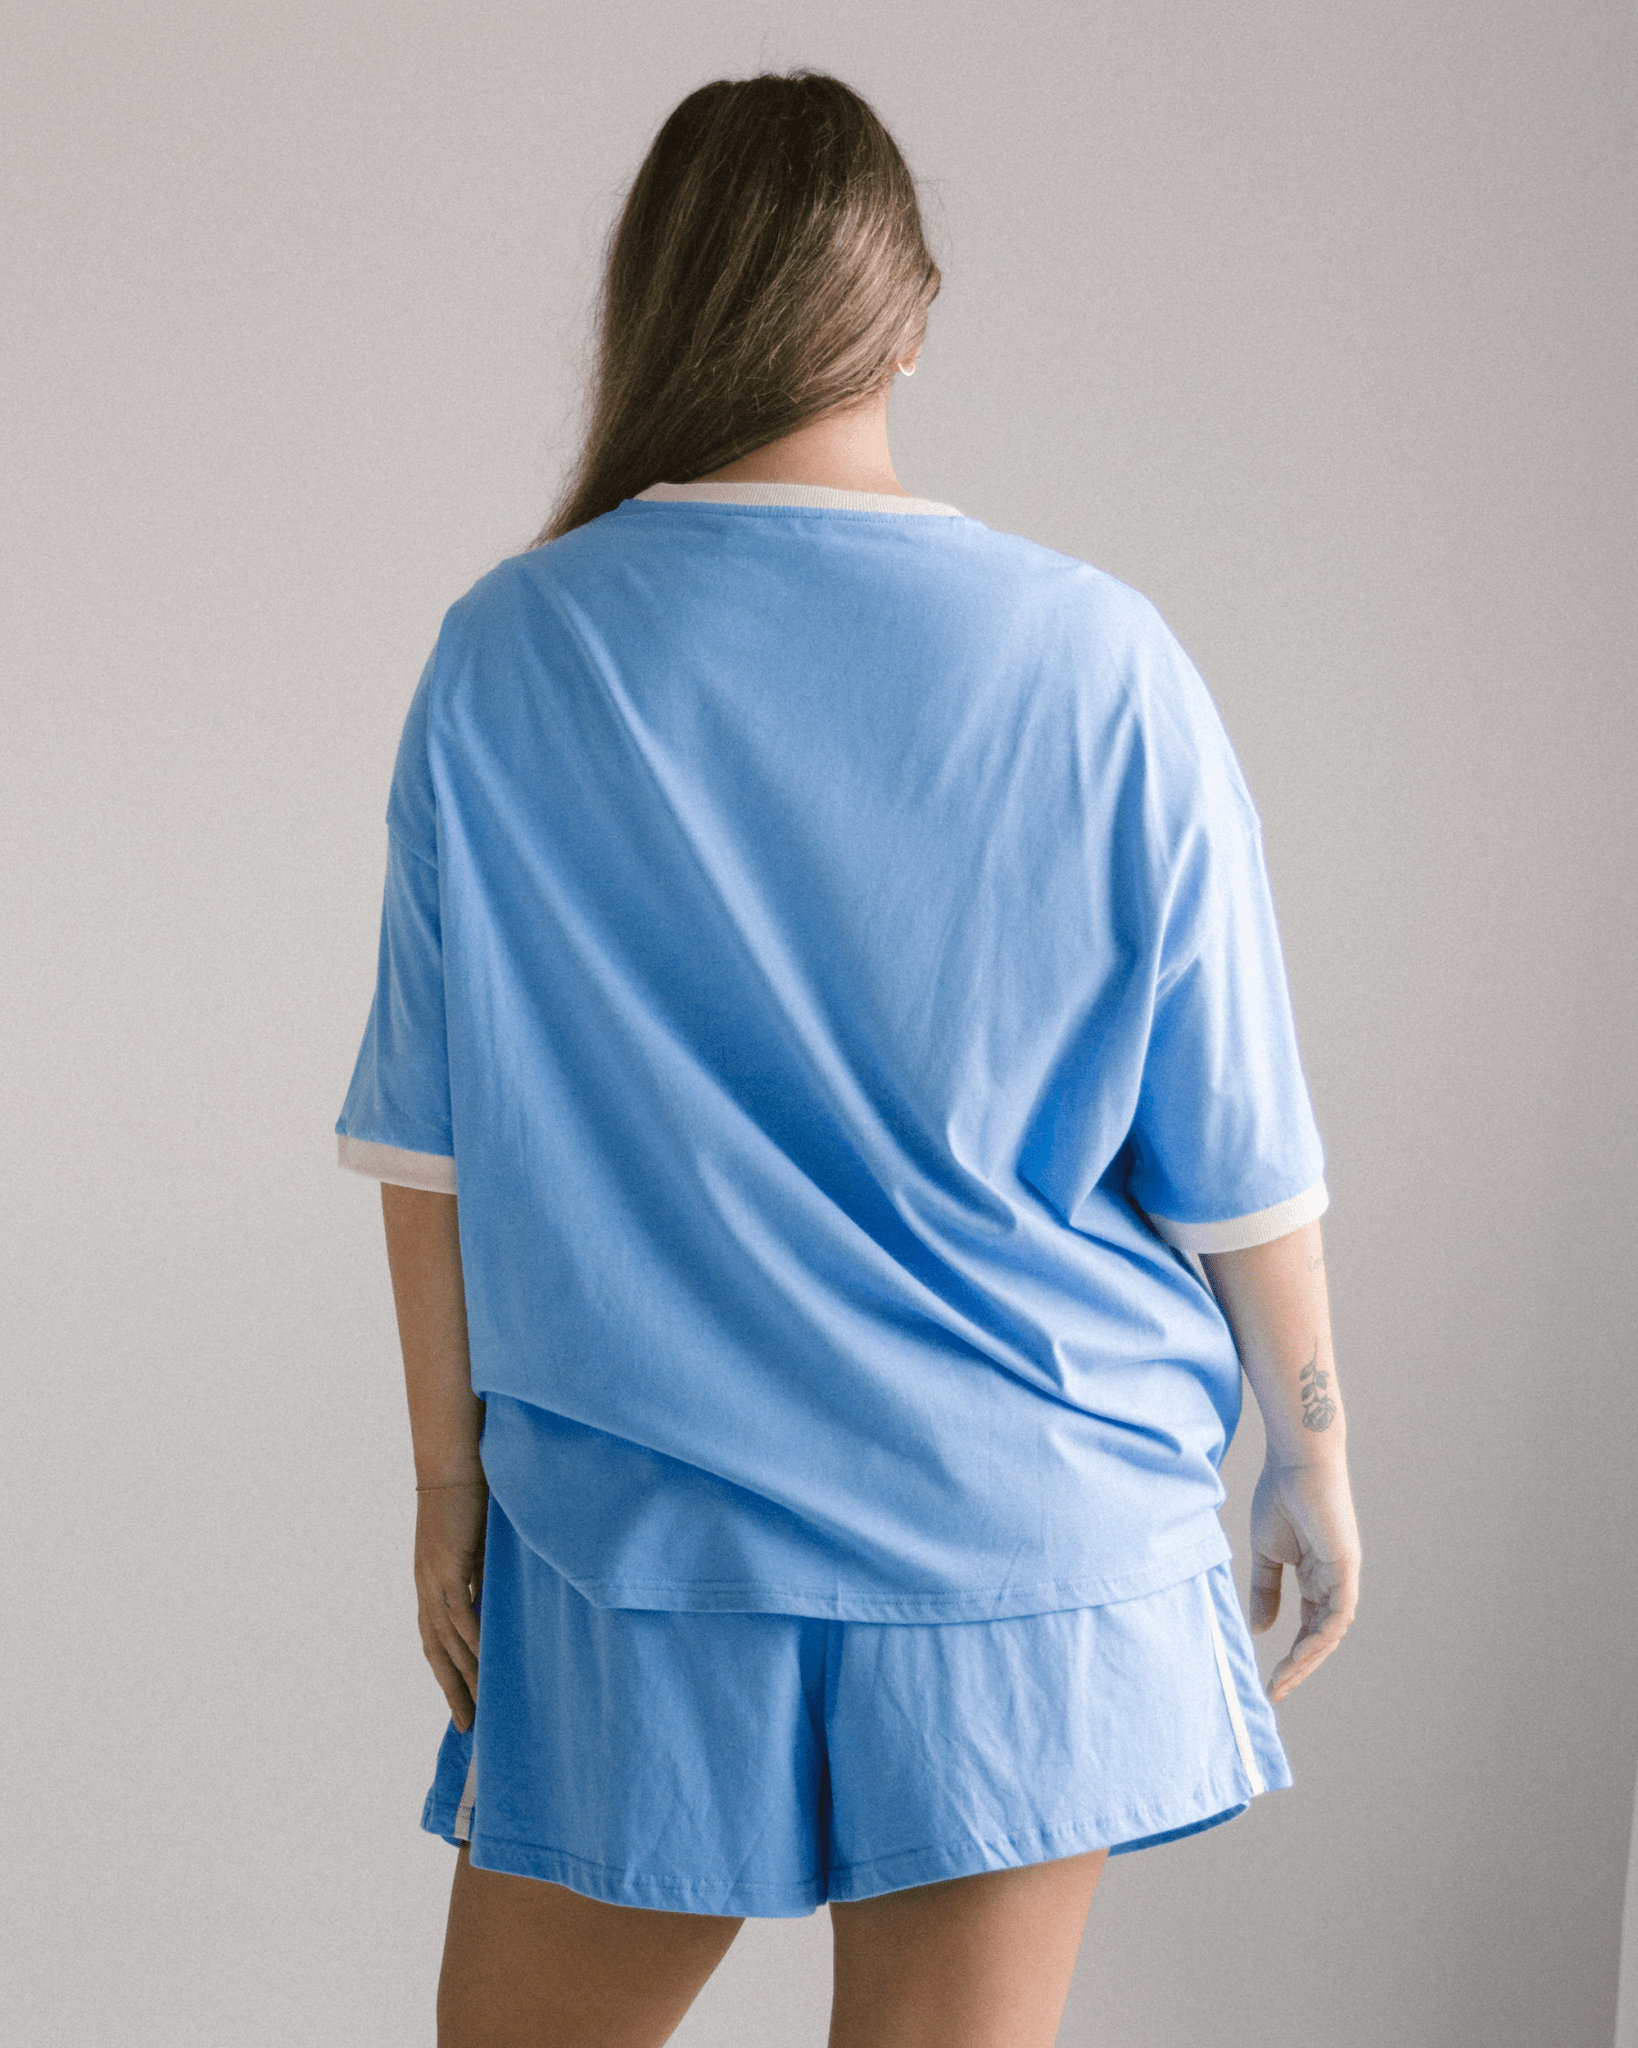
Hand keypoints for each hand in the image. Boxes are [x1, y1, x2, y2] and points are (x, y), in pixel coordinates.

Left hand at [414, 1477, 487, 1731]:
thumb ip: (483, 1575)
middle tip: (472, 1725)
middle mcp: (426, 1587)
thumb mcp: (477, 1545)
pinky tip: (489, 1663)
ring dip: (467, 1674)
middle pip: (437, 1651)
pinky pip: (463, 1614)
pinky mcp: (448, 1565)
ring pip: (449, 1640)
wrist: (455, 1460)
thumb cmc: (471, 1495)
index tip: (464, 1707)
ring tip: (487, 1705)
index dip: (446, 1676)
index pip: (435, 1642)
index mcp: (430, 1583)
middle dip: (453, 1689)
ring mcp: (434, 1577)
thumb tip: (501, 1603)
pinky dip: (474, 1641)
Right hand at [1249, 1457, 1360, 1702]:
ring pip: (1331, 1632)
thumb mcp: (1266, 1553)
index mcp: (1315, 1578)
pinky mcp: (1346, 1568)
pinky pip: (1337, 1614)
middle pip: (1321, 1638)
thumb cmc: (1280, 1497)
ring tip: (1283, 1680)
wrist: (1295, 1462)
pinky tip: (1300, 1655)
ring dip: (1308, 1660)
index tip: (1271, 1680)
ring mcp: (1342, 1577)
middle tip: (1276, 1691)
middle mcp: (1333, 1582)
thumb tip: (1262, 1629)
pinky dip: (1320, 1638)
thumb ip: (1265, 1590)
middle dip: (1300, 1667)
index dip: (1292, 1656)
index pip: (1308, 1628)